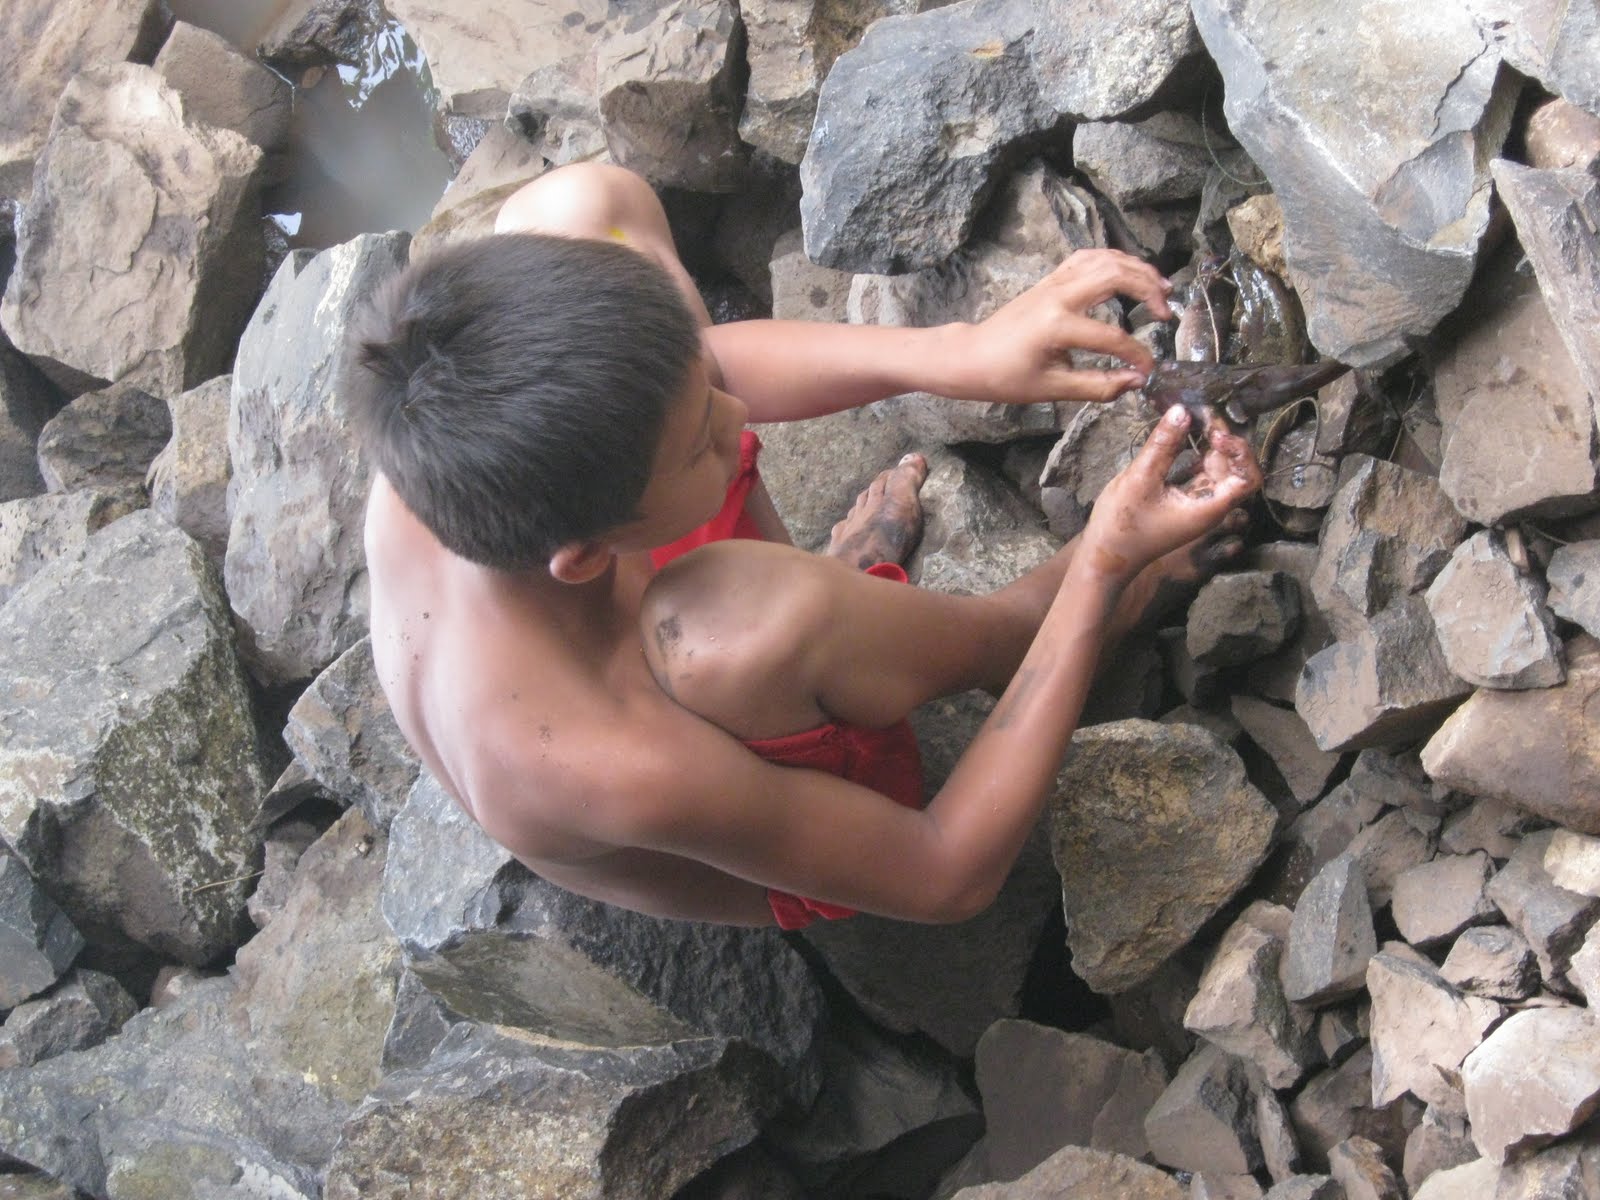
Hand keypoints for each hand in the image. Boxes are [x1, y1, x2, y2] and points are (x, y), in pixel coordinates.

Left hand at [950, 249, 1173, 404]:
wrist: (972, 356)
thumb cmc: (1006, 377)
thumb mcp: (1052, 389)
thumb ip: (1097, 386)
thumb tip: (1135, 382)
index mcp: (1057, 326)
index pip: (1111, 337)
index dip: (1136, 355)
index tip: (1149, 371)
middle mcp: (1058, 295)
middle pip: (1115, 276)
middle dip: (1148, 290)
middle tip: (1166, 313)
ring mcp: (1054, 282)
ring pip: (1105, 259)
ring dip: (1137, 269)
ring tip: (1161, 288)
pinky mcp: (1051, 278)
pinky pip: (1088, 257)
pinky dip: (1114, 260)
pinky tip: (1131, 273)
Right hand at [1079, 405, 1262, 582]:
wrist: (1104, 557)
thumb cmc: (1122, 527)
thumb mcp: (1140, 480)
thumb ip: (1163, 445)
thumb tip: (1182, 411)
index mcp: (1210, 507)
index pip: (1249, 478)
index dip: (1240, 451)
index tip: (1215, 435)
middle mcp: (1210, 505)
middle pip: (1235, 467)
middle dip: (1223, 439)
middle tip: (1200, 414)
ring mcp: (1198, 501)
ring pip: (1217, 466)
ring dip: (1207, 442)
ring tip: (1189, 418)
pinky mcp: (1183, 498)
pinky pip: (1199, 471)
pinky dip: (1194, 451)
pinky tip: (1178, 434)